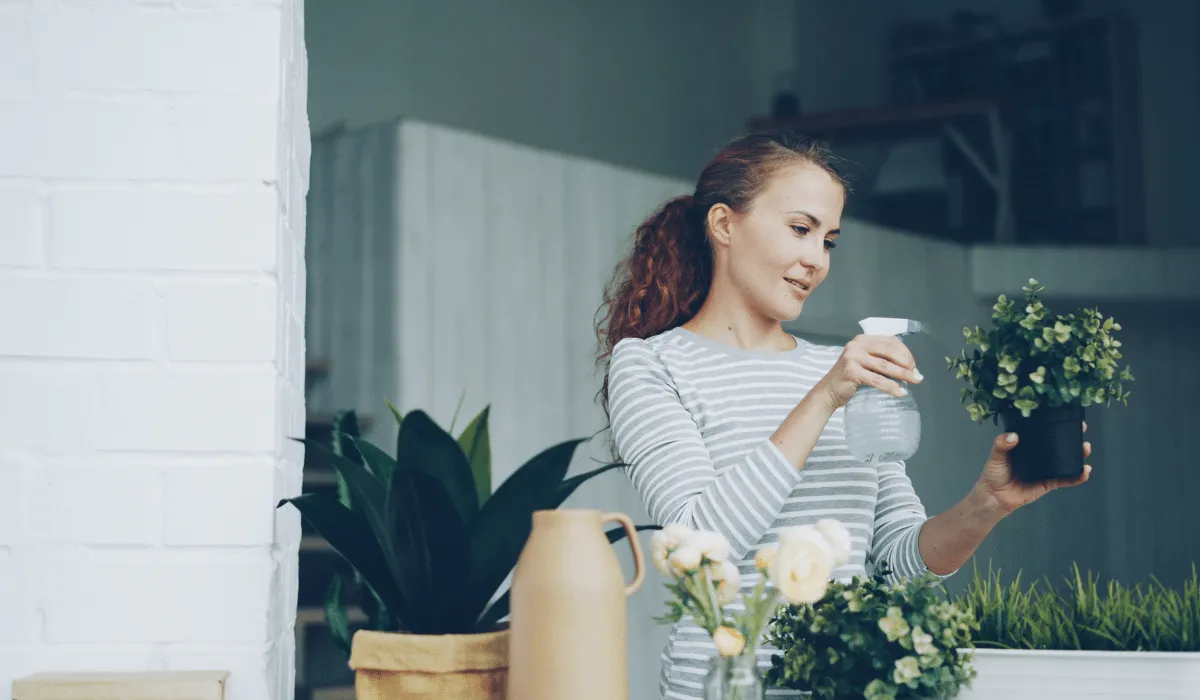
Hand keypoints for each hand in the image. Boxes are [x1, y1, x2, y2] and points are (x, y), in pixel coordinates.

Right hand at [816, 334, 922, 409]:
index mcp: (862, 339)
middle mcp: (857, 345)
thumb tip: (910, 367)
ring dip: (903, 374)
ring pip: (885, 365)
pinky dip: (891, 387)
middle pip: (889, 351)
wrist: (828, 392)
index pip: (890, 341)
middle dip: (906, 363)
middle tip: (916, 374)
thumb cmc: (850, 378)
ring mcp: (853, 357)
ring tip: (915, 381)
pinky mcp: (851, 372)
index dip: (905, 352)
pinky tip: (901, 392)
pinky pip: (877, 380)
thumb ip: (881, 359)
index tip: (913, 365)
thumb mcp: (865, 362)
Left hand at [974, 422, 1092, 515]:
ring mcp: (1046, 469)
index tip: (1067, 416)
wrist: (995, 497)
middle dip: (1073, 437)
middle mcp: (1039, 455)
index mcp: (1027, 445)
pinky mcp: (1049, 483)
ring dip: (1078, 454)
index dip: (1056, 424)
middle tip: (1082, 430)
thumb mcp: (996, 455)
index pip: (1044, 432)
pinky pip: (1066, 479)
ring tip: (1085, 448)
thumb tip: (1013, 436)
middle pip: (1059, 444)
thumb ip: (1002, 445)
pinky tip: (1085, 471)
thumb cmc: (994, 473)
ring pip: (1066, 460)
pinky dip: (1077, 476)